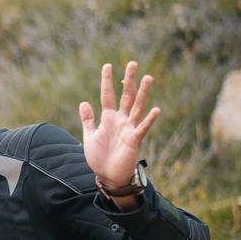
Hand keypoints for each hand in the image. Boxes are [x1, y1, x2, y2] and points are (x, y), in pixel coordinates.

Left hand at [78, 61, 159, 189]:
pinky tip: (156, 109)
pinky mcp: (134, 140)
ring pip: (137, 107)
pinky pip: (142, 128)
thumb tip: (84, 102)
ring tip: (148, 78)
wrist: (107, 176)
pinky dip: (148, 120)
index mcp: (109, 118)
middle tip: (132, 63)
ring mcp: (129, 129)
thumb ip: (88, 120)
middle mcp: (121, 120)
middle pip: (126, 96)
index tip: (108, 65)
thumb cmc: (99, 157)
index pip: (108, 95)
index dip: (107, 81)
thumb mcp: (90, 136)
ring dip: (142, 93)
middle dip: (128, 80)